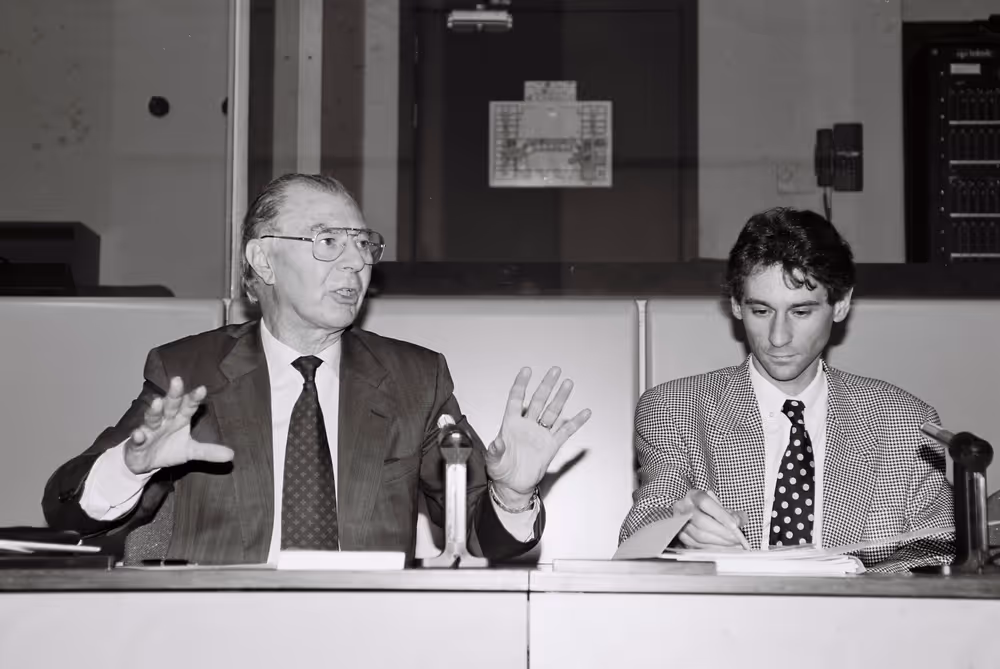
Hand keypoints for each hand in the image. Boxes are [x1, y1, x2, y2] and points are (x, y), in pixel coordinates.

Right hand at [124, 377, 234, 474]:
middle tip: (177, 380)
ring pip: (152, 418)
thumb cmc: (168, 449)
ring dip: (154, 410)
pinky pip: (136, 438)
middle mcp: (164, 420)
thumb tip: (232, 455)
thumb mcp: (190, 451)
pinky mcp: (136, 443)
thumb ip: (209, 451)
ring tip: (158, 402)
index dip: (194, 398)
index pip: (188, 406)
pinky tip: (139, 434)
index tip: (202, 389)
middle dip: (174, 394)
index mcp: (179, 419)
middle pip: (170, 405)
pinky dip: (138, 436)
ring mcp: (149, 430)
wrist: (144, 463)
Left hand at [486, 367, 591, 506]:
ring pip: (552, 412)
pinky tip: (584, 413)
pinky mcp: (551, 445)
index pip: (516, 399)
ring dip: (560, 398)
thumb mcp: (493, 461)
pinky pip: (565, 432)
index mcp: (511, 425)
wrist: (513, 485)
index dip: (521, 384)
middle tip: (555, 371)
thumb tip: (497, 443)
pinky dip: (575, 422)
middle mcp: (527, 426)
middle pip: (538, 401)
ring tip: (568, 384)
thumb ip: (496, 451)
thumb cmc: (501, 471)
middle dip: (547, 385)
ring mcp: (540, 434)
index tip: (527, 371)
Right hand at [675, 490, 748, 549]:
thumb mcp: (722, 507)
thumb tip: (738, 522)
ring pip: (699, 535)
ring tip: (733, 545)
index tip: (734, 526)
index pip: (705, 502)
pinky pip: (696, 545)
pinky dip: (712, 548)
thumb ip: (732, 513)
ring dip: (719, 543)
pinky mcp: (680, 535)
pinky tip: (722, 548)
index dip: (720, 514)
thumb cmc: (710, 510)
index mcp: (694, 495)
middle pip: (701, 520)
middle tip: (737, 539)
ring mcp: (679, 522)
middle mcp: (683, 507)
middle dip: (722, 532)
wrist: (694, 514)